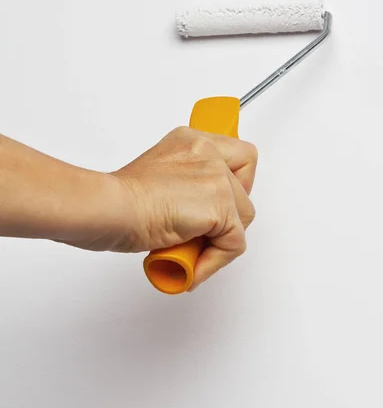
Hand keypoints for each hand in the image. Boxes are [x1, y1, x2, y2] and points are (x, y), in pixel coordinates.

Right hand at [110, 127, 256, 288]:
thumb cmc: (118, 198)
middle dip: (232, 213)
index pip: (237, 155)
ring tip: (191, 251)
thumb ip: (184, 184)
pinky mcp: (219, 205)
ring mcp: (215, 177)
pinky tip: (191, 266)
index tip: (221, 205)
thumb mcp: (157, 177)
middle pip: (246, 185)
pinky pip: (234, 243)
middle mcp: (207, 151)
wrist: (110, 208)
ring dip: (220, 241)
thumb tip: (197, 213)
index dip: (234, 183)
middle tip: (207, 231)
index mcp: (191, 141)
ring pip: (243, 217)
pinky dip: (214, 261)